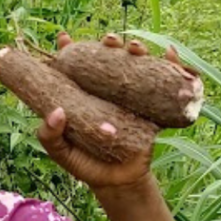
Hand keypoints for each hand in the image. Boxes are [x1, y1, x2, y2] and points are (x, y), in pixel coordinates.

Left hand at [36, 32, 185, 193]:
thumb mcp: (61, 152)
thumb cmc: (84, 164)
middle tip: (108, 41)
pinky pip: (165, 84)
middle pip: (108, 58)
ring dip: (138, 50)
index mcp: (82, 95)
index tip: (64, 38)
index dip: (68, 49)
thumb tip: (57, 112)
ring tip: (136, 48)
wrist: (116, 183)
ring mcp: (130, 96)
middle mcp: (106, 90)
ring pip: (135, 65)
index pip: (74, 66)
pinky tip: (170, 54)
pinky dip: (171, 66)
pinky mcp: (151, 107)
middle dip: (109, 43)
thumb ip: (50, 135)